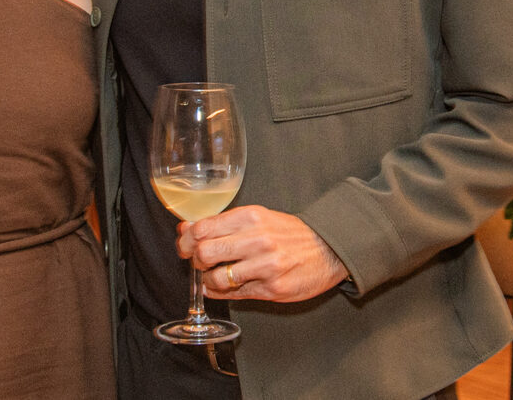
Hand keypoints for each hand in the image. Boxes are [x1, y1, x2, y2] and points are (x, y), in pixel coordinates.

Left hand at [177, 205, 346, 302]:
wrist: (328, 248)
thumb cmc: (289, 233)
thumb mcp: (258, 218)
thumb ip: (224, 224)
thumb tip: (186, 229)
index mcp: (250, 217)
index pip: (202, 228)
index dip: (186, 240)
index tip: (185, 246)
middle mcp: (257, 240)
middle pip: (204, 252)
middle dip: (195, 260)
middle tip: (200, 262)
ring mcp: (265, 266)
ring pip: (217, 278)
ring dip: (208, 280)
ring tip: (214, 277)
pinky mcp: (272, 289)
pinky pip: (234, 295)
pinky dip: (220, 293)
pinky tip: (222, 288)